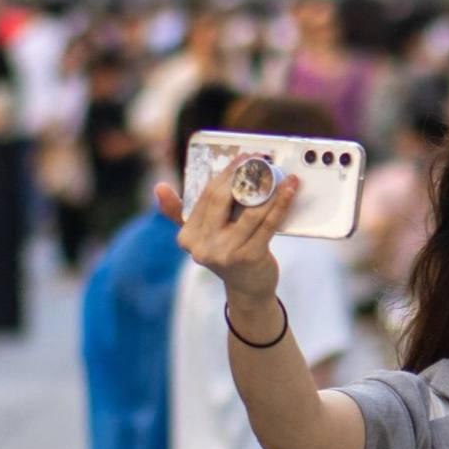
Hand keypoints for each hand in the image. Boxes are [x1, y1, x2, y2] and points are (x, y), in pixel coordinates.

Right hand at [157, 167, 297, 313]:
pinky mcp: (249, 257)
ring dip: (267, 189)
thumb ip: (179, 212)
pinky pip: (267, 224)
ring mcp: (225, 253)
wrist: (248, 290)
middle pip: (223, 199)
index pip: (206, 196)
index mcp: (188, 237)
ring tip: (281, 174)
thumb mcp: (200, 236)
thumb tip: (158, 187)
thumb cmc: (227, 254)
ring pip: (249, 211)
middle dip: (243, 176)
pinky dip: (280, 204)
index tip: (242, 158)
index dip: (225, 174)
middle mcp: (202, 246)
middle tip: (260, 160)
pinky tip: (289, 190)